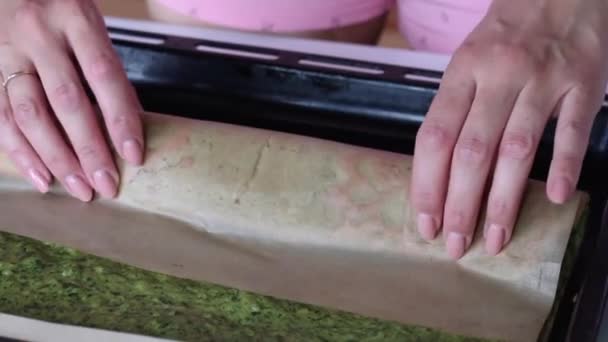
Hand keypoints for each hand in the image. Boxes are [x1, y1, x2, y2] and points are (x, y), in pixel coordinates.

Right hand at [0, 0, 143, 200]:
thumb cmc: (60, 6)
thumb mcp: (91, 23)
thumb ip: (106, 68)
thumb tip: (128, 125)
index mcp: (75, 18)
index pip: (104, 76)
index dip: (120, 119)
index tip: (133, 155)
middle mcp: (38, 34)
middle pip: (66, 101)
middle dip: (89, 149)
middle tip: (107, 184)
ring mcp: (6, 52)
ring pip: (29, 114)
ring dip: (56, 158)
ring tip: (79, 188)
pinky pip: (0, 117)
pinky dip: (21, 152)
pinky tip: (43, 178)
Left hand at [411, 0, 607, 258]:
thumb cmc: (505, 33)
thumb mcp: (468, 61)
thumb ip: (455, 110)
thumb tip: (436, 172)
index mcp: (462, 72)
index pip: (434, 137)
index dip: (426, 184)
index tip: (424, 223)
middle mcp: (499, 75)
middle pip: (472, 151)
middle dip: (460, 205)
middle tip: (456, 245)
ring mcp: (543, 78)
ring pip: (518, 148)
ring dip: (505, 200)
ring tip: (496, 238)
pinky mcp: (584, 81)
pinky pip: (574, 129)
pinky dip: (566, 165)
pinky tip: (557, 198)